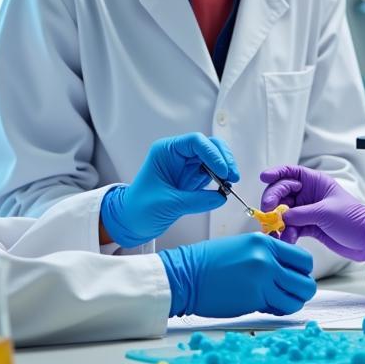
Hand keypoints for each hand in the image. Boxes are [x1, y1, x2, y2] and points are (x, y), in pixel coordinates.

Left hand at [100, 133, 238, 247]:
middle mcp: (178, 154)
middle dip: (223, 159)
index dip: (212, 153)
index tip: (223, 171)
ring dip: (225, 169)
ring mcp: (187, 166)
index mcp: (166, 151)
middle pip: (209, 146)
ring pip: (214, 158)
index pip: (195, 142)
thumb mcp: (168, 204)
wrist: (131, 221)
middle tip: (233, 177)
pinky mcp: (192, 178)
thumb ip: (195, 200)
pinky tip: (223, 189)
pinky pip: (212, 173)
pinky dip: (221, 179)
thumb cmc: (139, 208)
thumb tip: (220, 197)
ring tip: (229, 185)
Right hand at [159, 233, 315, 316]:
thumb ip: (267, 255)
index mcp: (264, 242)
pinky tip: (266, 306)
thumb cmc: (208, 262)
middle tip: (290, 292)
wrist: (185, 276)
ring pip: (297, 299)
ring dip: (291, 303)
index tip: (295, 276)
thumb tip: (287, 270)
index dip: (303, 271)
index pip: (303, 259)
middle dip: (301, 290)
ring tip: (278, 301)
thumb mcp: (242, 247)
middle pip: (306, 281)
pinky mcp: (254, 300)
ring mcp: (262, 280)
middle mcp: (267, 259)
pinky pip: (279, 309)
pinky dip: (277, 310)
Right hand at [260, 165, 364, 262]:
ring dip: (278, 221)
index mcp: (316, 183)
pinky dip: (287, 233)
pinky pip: (291, 227)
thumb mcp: (325, 212)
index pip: (290, 173)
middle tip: (268, 212)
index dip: (276, 173)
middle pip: (282, 193)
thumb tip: (282, 217)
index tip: (263, 178)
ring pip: (284, 212)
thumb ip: (301, 214)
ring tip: (277, 230)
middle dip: (273, 201)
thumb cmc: (354, 219)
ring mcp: (308, 211)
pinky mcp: (309, 226)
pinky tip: (287, 239)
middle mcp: (309, 195)